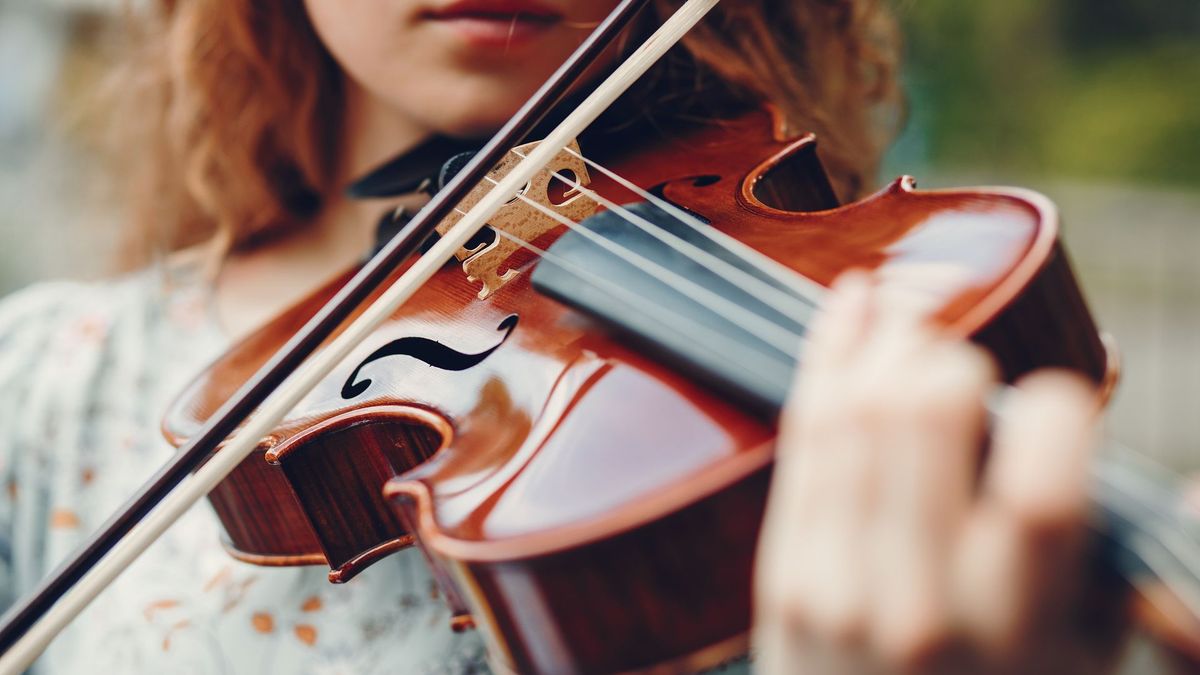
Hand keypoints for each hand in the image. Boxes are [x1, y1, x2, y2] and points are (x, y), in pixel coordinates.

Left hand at [753, 271, 1123, 673]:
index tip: (1057, 399)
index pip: (1038, 488)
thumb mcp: (1082, 648)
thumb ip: (1107, 551)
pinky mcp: (784, 570)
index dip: (1055, 413)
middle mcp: (922, 600)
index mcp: (1014, 625)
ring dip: (886, 336)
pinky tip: (851, 306)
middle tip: (969, 350)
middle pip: (928, 415)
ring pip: (857, 412)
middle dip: (954, 353)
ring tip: (912, 298)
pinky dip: (828, 359)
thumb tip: (1146, 438)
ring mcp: (839, 583)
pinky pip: (804, 439)